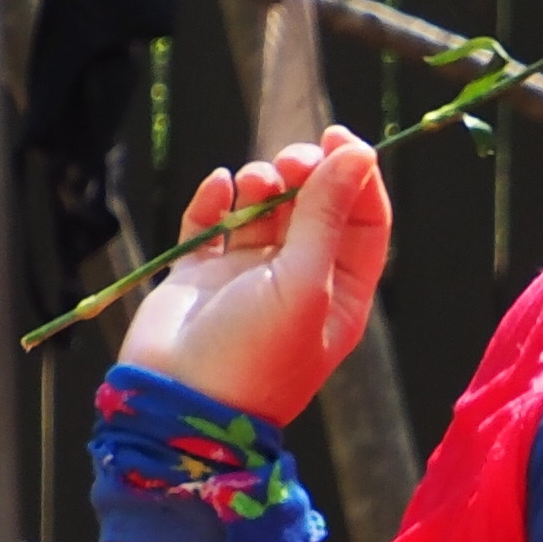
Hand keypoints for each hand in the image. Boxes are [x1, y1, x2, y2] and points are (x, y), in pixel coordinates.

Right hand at [118, 137, 387, 425]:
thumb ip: (328, 215)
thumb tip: (359, 153)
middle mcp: (299, 279)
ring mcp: (247, 276)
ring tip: (253, 183)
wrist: (179, 404)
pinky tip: (217, 186)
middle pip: (313, 204)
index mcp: (340, 289)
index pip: (363, 218)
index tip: (338, 137)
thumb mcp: (306, 282)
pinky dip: (214, 198)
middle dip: (304, 173)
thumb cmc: (256, 353)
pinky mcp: (200, 274)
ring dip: (261, 183)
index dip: (356, 174)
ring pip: (263, 208)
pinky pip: (210, 222)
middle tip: (290, 163)